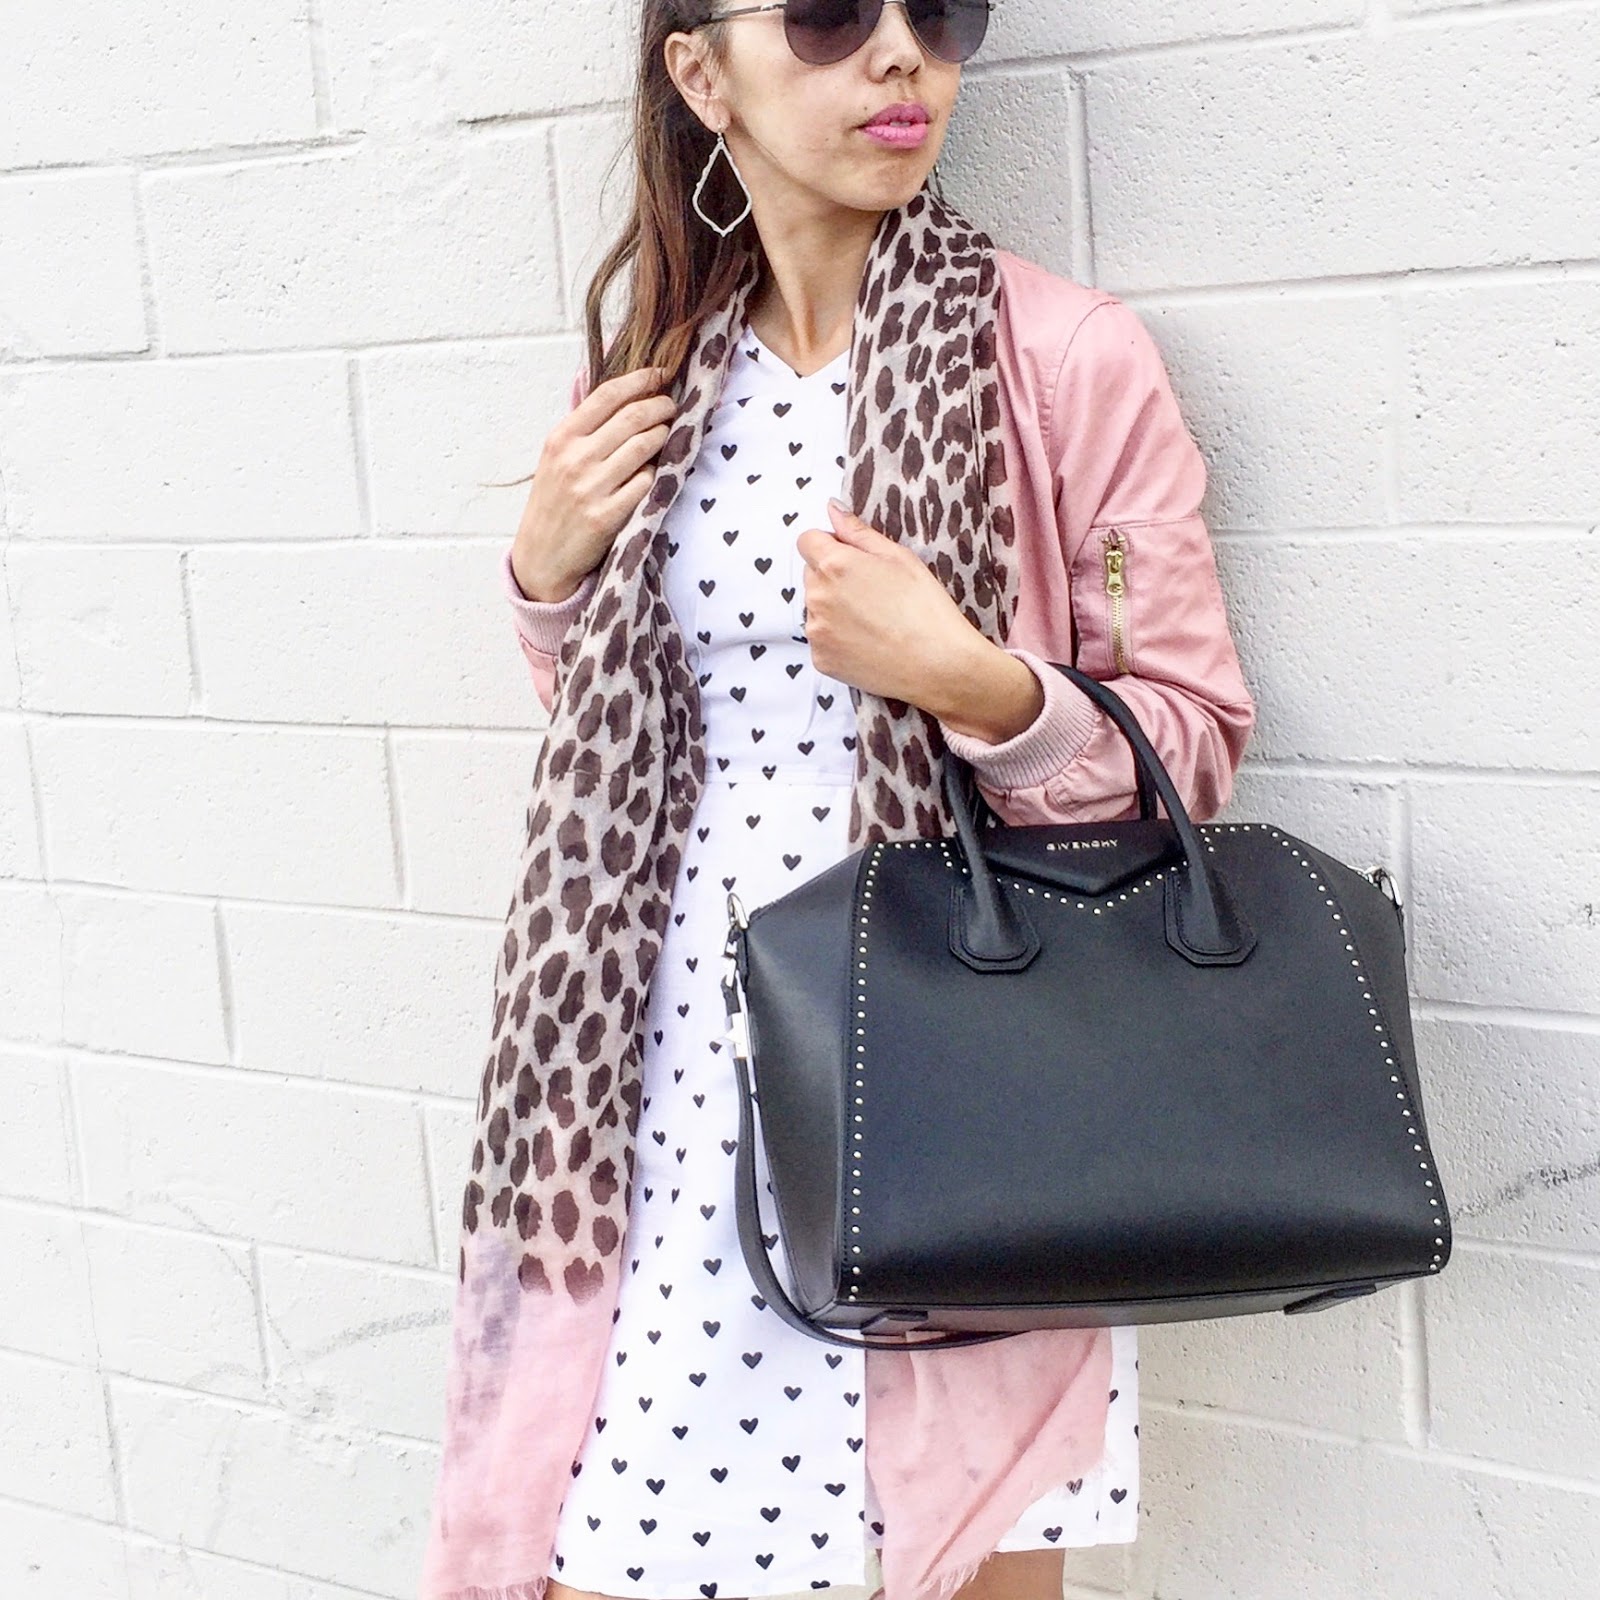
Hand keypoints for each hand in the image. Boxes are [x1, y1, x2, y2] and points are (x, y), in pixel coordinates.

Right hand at [511, 363, 679, 599]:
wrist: (541, 556)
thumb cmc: (554, 502)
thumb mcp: (556, 458)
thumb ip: (584, 429)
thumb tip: (625, 395)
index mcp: (561, 438)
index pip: (607, 395)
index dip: (639, 380)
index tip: (660, 374)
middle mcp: (575, 459)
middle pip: (632, 417)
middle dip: (661, 406)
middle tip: (672, 406)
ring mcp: (591, 488)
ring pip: (644, 447)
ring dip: (663, 435)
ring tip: (668, 433)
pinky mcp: (607, 516)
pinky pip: (646, 482)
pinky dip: (655, 473)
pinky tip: (656, 471)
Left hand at [795, 497, 988, 705]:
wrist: (938, 665)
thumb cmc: (925, 607)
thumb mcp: (898, 557)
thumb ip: (857, 532)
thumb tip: (832, 509)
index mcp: (835, 565)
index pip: (807, 541)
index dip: (829, 545)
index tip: (852, 558)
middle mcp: (817, 596)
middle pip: (812, 575)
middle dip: (832, 577)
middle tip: (872, 593)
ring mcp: (816, 631)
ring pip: (816, 608)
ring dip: (834, 608)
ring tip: (873, 620)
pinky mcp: (821, 659)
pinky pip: (822, 639)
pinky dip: (838, 638)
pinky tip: (869, 642)